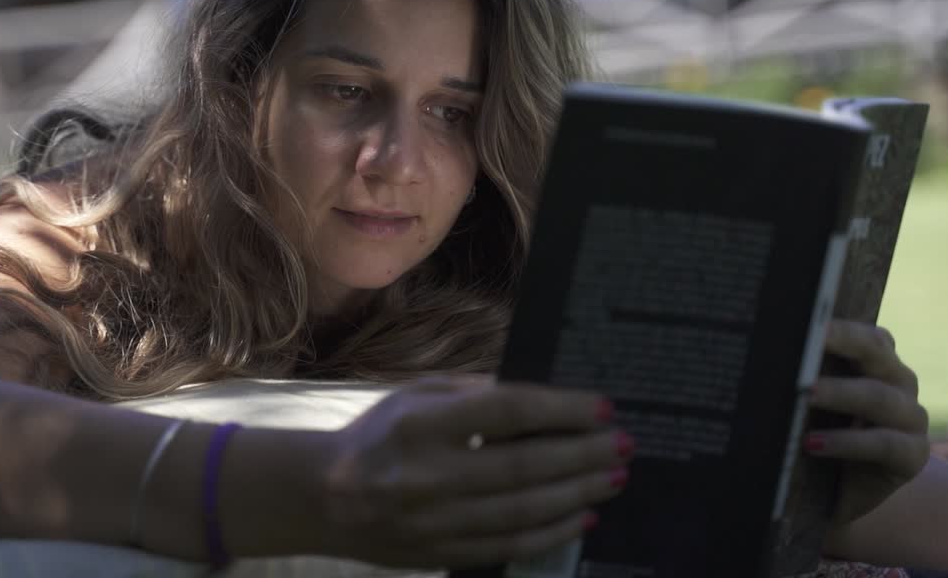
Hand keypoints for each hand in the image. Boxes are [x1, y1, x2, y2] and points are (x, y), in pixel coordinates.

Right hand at [319, 375, 629, 568]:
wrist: (324, 497)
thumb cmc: (379, 435)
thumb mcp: (416, 395)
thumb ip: (474, 394)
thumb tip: (543, 400)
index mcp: (421, 424)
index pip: (507, 412)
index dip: (560, 409)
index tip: (601, 407)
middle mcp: (428, 474)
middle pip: (524, 466)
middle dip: (582, 455)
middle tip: (623, 445)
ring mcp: (434, 520)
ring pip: (523, 510)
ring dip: (577, 493)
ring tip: (613, 477)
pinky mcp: (440, 552)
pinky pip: (509, 545)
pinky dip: (552, 532)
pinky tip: (583, 516)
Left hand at [806, 320, 930, 527]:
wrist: (847, 495)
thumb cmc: (821, 435)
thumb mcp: (811, 404)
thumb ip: (801, 377)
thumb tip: (756, 352)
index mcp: (877, 361)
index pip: (863, 332)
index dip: (837, 324)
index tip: (805, 316)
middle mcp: (899, 381)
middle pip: (876, 351)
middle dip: (841, 341)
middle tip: (805, 343)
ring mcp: (911, 417)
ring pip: (878, 396)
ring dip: (839, 393)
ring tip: (804, 395)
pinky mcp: (913, 455)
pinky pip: (883, 443)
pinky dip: (846, 442)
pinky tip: (812, 444)